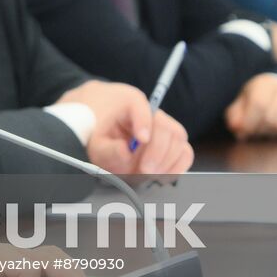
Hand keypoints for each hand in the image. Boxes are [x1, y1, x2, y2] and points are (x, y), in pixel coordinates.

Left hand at [59, 80, 192, 173]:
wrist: (95, 124)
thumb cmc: (94, 129)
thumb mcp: (93, 142)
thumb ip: (107, 149)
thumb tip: (126, 152)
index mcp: (129, 100)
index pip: (142, 107)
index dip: (144, 124)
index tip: (141, 139)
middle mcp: (150, 110)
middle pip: (166, 127)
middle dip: (158, 152)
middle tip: (146, 169)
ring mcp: (162, 124)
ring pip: (178, 139)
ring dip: (167, 161)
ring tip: (149, 173)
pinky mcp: (169, 140)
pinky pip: (184, 151)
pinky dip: (177, 165)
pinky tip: (161, 175)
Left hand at [224, 74, 276, 139]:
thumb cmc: (258, 98)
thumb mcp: (242, 103)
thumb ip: (235, 115)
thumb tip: (236, 127)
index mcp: (265, 83)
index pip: (259, 104)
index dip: (249, 122)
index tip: (243, 131)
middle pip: (270, 118)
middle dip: (259, 129)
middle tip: (254, 130)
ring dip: (271, 132)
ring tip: (267, 126)